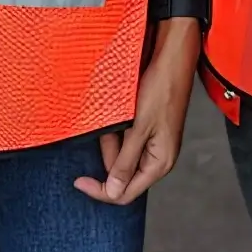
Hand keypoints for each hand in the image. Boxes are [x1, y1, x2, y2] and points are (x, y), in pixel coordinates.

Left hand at [75, 19, 197, 206]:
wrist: (172, 58)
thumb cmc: (162, 89)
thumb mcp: (139, 128)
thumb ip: (125, 162)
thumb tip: (113, 192)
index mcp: (160, 163)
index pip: (125, 192)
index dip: (101, 189)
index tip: (79, 181)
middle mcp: (157, 156)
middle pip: (121, 170)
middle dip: (109, 151)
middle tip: (108, 128)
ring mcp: (152, 141)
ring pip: (120, 151)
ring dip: (112, 135)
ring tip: (121, 112)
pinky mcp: (146, 127)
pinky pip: (124, 135)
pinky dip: (117, 126)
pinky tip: (123, 108)